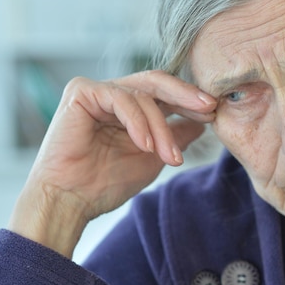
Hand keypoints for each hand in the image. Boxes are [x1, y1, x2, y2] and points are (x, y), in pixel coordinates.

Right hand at [8, 70, 216, 257]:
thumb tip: (203, 123)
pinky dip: (137, 122)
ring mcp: (96, 91)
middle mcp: (111, 94)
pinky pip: (120, 98)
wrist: (70, 201)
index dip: (189, 102)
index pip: (163, 94)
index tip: (214, 113)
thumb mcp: (152, 158)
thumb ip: (174, 136)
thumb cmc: (104, 184)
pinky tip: (145, 146)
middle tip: (208, 108)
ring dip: (161, 127)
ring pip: (142, 95)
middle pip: (156, 82)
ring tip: (170, 157)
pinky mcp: (81, 92)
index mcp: (127, 108)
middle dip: (185, 96)